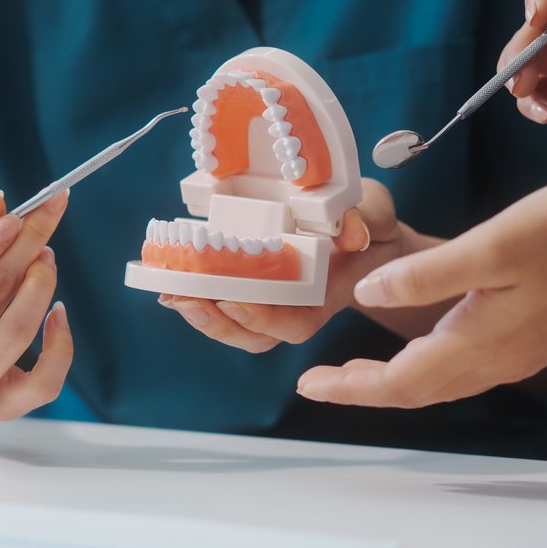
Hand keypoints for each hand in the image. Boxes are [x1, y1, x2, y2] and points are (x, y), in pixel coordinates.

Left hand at [160, 180, 408, 351]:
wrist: (364, 228)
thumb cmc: (369, 222)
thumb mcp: (375, 212)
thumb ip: (366, 220)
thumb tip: (351, 232)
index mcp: (327, 294)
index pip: (295, 324)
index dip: (264, 319)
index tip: (234, 302)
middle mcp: (297, 305)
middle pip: (255, 335)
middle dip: (217, 323)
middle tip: (185, 298)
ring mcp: (274, 300)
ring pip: (235, 326)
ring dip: (200, 314)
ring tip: (171, 293)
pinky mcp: (253, 285)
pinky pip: (223, 302)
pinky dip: (197, 296)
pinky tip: (170, 282)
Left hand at [296, 175, 546, 407]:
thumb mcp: (495, 245)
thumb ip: (428, 276)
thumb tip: (368, 296)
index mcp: (477, 342)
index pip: (398, 383)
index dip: (348, 388)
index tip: (306, 385)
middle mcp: (494, 359)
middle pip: (415, 390)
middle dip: (364, 388)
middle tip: (320, 381)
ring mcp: (516, 351)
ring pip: (440, 381)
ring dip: (395, 378)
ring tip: (356, 369)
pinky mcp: (532, 336)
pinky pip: (466, 365)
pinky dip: (428, 363)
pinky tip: (421, 339)